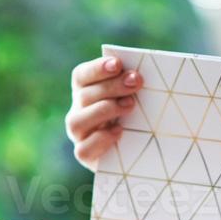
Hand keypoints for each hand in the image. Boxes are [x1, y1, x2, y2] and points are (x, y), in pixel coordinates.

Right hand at [67, 54, 141, 170]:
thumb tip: (143, 73)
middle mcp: (78, 111)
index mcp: (85, 92)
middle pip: (84, 95)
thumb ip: (134, 84)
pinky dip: (101, 139)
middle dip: (111, 86)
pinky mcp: (85, 155)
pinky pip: (84, 149)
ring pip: (77, 121)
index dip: (97, 69)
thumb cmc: (138, 117)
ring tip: (130, 105)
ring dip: (104, 110)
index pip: (81, 76)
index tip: (118, 64)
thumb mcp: (137, 98)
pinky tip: (119, 131)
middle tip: (136, 82)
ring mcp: (79, 135)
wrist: (139, 152)